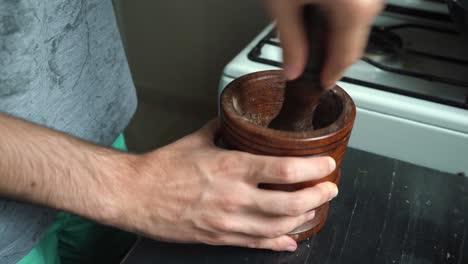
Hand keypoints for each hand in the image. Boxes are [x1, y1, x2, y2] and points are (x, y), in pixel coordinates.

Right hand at [110, 119, 337, 251]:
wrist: (134, 194)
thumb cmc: (162, 167)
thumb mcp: (197, 139)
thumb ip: (223, 130)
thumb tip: (236, 122)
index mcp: (230, 168)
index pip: (283, 170)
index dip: (312, 169)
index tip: (326, 164)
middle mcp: (233, 197)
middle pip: (289, 204)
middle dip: (318, 197)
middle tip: (329, 188)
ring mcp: (227, 222)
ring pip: (278, 228)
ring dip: (304, 219)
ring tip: (315, 209)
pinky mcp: (219, 238)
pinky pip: (256, 245)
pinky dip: (278, 243)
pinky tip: (290, 240)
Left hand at [266, 0, 383, 86]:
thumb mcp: (284, 3)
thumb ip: (290, 42)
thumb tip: (292, 70)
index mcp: (354, 10)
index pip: (344, 60)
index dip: (329, 77)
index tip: (320, 86)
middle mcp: (370, 2)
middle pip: (351, 46)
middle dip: (326, 56)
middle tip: (303, 61)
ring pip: (354, 27)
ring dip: (331, 35)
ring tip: (303, 30)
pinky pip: (355, 11)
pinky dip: (337, 17)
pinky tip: (315, 10)